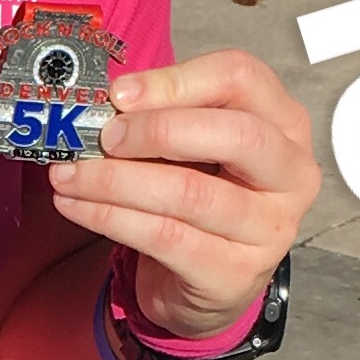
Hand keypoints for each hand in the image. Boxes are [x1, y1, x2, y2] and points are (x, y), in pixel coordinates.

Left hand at [49, 47, 318, 334]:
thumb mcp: (192, 145)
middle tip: (104, 137)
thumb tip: (108, 103)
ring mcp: (270, 229)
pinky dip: (110, 218)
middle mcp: (291, 174)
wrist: (208, 280)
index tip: (120, 94)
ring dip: (115, 181)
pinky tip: (77, 206)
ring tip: (69, 175)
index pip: (242, 79)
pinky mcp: (235, 274)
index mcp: (284, 124)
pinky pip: (165, 238)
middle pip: (237, 135)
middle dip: (157, 130)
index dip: (176, 81)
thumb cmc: (202, 195)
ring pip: (190, 193)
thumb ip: (164, 116)